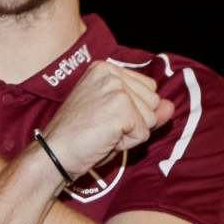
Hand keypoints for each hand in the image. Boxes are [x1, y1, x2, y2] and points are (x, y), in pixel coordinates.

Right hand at [41, 59, 173, 179]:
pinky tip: (104, 140)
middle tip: (101, 128)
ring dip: (130, 134)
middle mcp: (111, 74)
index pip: (147, 88)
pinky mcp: (121, 109)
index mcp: (105, 69)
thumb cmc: (78, 138)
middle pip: (152, 101)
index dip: (131, 111)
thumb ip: (145, 109)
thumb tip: (170, 106)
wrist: (53, 154)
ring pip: (151, 118)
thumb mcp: (114, 117)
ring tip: (102, 134)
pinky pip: (143, 134)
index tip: (101, 117)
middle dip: (134, 122)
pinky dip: (127, 144)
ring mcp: (116, 90)